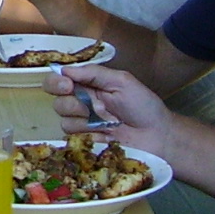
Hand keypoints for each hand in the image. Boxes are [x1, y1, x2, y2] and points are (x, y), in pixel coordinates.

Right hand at [46, 63, 168, 148]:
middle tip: (92, 107)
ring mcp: (84, 125)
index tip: (67, 85)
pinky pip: (75, 140)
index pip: (59, 81)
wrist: (158, 135)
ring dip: (84, 122)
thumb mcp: (122, 81)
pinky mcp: (87, 143)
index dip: (56, 82)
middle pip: (57, 102)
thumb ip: (94, 74)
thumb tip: (65, 70)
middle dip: (72, 104)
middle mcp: (82, 104)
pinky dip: (90, 136)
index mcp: (88, 86)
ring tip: (108, 122)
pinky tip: (107, 135)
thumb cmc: (143, 105)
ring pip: (64, 122)